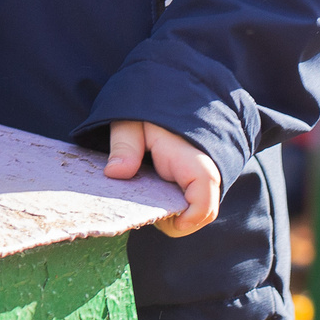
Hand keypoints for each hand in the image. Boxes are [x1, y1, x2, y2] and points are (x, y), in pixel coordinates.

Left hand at [104, 119, 220, 236]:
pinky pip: (185, 204)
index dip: (187, 221)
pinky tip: (147, 192)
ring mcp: (199, 180)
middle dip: (171, 219)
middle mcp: (204, 176)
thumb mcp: (131, 123)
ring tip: (142, 196)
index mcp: (194, 164)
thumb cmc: (149, 110)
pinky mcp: (190, 181)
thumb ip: (125, 146)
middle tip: (140, 204)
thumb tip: (115, 173)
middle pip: (198, 217)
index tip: (162, 221)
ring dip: (168, 212)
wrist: (166, 97)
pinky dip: (167, 204)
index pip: (204, 206)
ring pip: (192, 213)